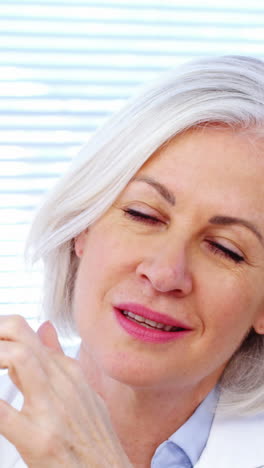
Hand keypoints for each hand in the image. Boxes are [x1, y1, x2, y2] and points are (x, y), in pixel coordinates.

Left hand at [0, 316, 131, 467]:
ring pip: (18, 358)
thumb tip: (44, 328)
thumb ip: (57, 359)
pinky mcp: (40, 440)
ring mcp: (52, 409)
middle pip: (20, 335)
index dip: (0, 333)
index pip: (25, 333)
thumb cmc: (95, 440)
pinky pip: (3, 413)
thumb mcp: (82, 393)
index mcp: (68, 371)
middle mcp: (62, 382)